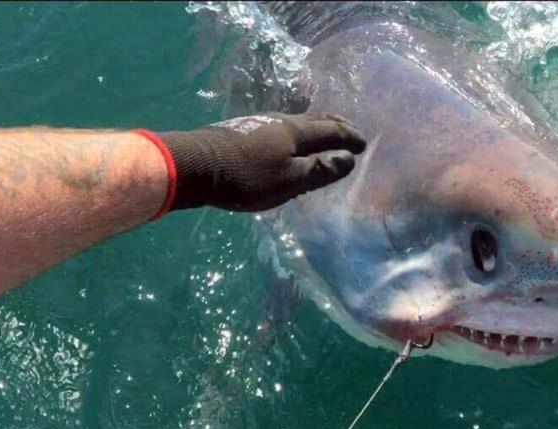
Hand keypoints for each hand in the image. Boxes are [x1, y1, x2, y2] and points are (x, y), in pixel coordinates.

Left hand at [157, 112, 365, 211]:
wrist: (194, 165)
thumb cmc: (245, 177)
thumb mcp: (289, 181)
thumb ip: (319, 170)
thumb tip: (349, 160)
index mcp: (295, 132)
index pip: (330, 130)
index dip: (349, 137)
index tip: (364, 144)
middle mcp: (280, 121)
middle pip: (314, 119)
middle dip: (335, 125)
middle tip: (349, 130)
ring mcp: (259, 124)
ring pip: (296, 123)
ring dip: (315, 128)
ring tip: (323, 136)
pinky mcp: (243, 132)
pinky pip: (281, 129)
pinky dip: (297, 134)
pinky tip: (289, 143)